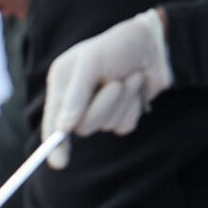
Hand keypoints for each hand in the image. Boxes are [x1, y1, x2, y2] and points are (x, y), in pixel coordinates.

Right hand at [42, 9, 170, 165]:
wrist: (155, 44)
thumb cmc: (118, 45)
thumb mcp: (92, 61)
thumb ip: (76, 94)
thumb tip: (64, 128)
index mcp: (62, 83)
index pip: (53, 120)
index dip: (53, 144)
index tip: (59, 163)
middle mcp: (77, 99)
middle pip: (82, 127)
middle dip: (103, 107)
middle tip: (116, 84)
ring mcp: (100, 109)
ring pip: (106, 125)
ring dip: (123, 101)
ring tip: (130, 78)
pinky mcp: (120, 115)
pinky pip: (124, 126)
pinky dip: (133, 107)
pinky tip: (137, 86)